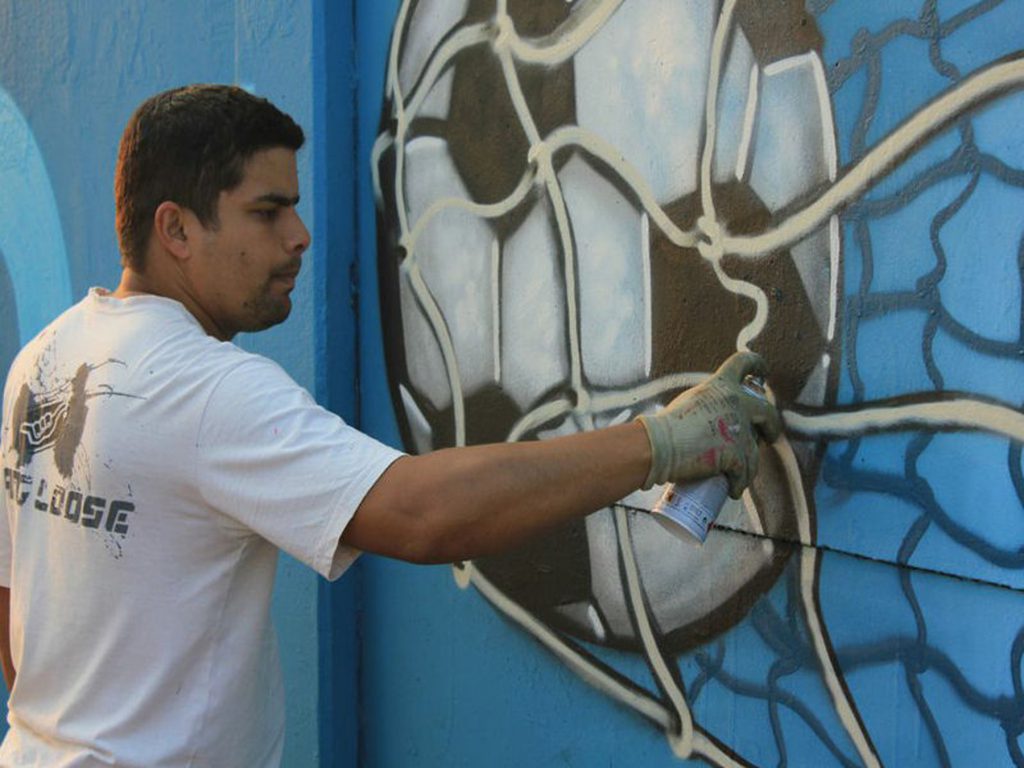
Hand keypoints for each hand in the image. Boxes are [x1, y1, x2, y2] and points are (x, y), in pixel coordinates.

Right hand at [637, 351, 782, 496]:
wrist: (658, 446)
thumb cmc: (664, 427)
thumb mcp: (689, 403)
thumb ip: (707, 404)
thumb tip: (715, 418)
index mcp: (719, 385)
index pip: (744, 363)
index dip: (757, 365)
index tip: (763, 372)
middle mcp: (734, 402)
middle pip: (766, 412)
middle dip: (771, 425)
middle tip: (769, 435)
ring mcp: (738, 428)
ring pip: (755, 451)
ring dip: (749, 465)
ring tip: (739, 476)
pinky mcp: (736, 454)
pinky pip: (745, 472)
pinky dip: (739, 484)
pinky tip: (734, 490)